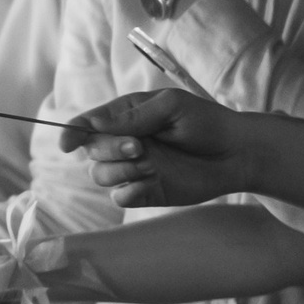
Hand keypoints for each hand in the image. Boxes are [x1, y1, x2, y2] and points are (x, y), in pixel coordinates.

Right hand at [61, 89, 253, 207]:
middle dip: (109, 149)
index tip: (68, 142)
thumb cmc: (205, 122)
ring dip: (119, 171)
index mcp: (125, 117)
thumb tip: (94, 123)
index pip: (88, 124)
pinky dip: (128, 193)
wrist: (236, 153)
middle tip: (139, 147)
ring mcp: (134, 169)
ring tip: (148, 165)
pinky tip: (148, 184)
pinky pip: (121, 197)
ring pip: (101, 175)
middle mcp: (124, 143)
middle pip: (92, 151)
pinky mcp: (146, 192)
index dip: (72, 132)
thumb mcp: (171, 106)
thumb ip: (133, 115)